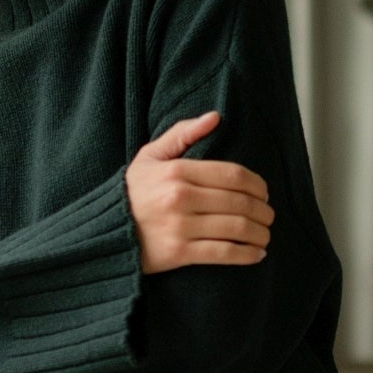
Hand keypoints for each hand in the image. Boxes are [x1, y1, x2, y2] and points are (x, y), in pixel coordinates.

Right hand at [126, 110, 273, 275]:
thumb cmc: (132, 192)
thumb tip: (215, 117)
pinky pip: (224, 253)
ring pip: (237, 228)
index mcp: (177, 171)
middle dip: (263, 211)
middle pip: (240, 202)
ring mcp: (180, 226)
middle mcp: (180, 197)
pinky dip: (247, 254)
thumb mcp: (150, 156)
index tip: (264, 193)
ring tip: (265, 235)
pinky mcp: (179, 253)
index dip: (258, 185)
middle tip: (269, 216)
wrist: (104, 232)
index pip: (233, 175)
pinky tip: (256, 254)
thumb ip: (182, 133)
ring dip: (260, 233)